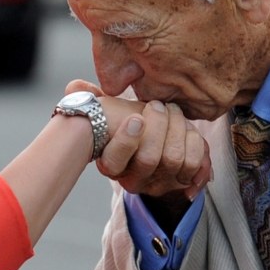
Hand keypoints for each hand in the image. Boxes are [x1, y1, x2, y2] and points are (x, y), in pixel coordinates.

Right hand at [67, 80, 211, 199]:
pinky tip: (186, 130)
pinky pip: (195, 162)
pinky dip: (195, 141)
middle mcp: (132, 180)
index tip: (135, 119)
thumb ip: (86, 95)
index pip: (115, 161)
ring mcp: (158, 183)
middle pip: (149, 158)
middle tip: (157, 106)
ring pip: (173, 158)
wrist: (150, 140)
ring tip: (172, 113)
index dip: (126, 141)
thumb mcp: (103, 107)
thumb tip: (74, 86)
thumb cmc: (124, 118)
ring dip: (177, 128)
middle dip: (158, 124)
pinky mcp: (183, 178)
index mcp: (110, 164)